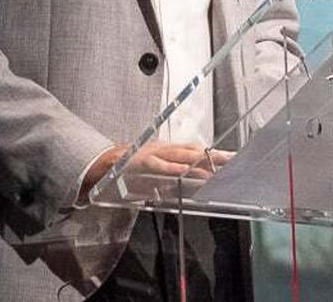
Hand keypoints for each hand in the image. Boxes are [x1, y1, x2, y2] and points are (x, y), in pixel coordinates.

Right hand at [79, 142, 232, 201]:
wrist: (100, 167)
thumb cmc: (128, 172)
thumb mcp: (153, 176)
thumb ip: (169, 179)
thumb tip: (187, 185)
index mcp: (166, 151)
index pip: (194, 150)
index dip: (212, 153)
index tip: (230, 157)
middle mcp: (162, 148)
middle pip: (193, 150)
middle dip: (212, 155)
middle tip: (232, 159)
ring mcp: (152, 153)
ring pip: (179, 155)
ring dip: (197, 161)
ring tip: (214, 167)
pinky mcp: (140, 161)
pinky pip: (157, 165)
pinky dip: (170, 168)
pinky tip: (182, 171)